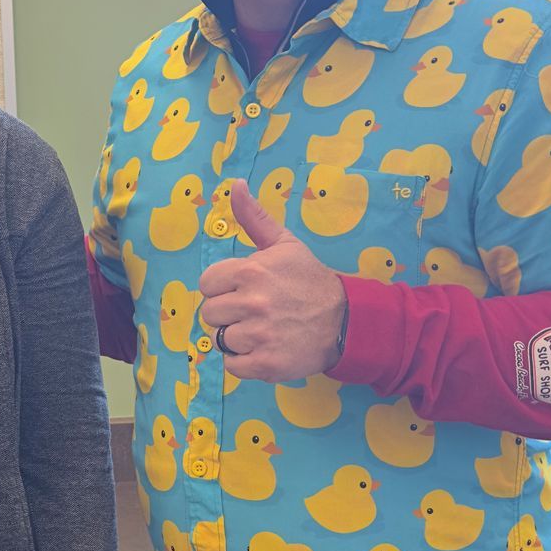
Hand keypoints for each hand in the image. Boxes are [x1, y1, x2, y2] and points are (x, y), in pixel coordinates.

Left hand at [197, 182, 348, 382]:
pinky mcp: (266, 364)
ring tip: (262, 329)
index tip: (243, 289)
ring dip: (237, 338)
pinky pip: (232, 365)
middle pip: (210, 313)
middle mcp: (252, 303)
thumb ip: (254, 217)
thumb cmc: (308, 280)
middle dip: (229, 313)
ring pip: (221, 340)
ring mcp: (259, 336)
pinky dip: (245, 361)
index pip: (207, 284)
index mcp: (250, 271)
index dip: (222, 288)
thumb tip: (235, 184)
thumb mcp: (284, 244)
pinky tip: (264, 348)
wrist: (344, 320)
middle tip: (255, 311)